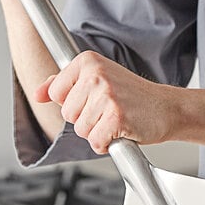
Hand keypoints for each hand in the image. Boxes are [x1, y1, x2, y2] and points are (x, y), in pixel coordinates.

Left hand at [35, 52, 179, 153]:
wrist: (167, 108)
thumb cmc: (133, 97)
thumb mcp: (97, 81)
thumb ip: (64, 85)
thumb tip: (38, 94)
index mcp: (87, 61)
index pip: (56, 93)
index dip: (74, 103)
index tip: (95, 99)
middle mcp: (95, 75)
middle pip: (67, 114)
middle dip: (86, 119)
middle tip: (109, 110)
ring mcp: (106, 95)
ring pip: (80, 130)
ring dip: (98, 132)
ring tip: (116, 119)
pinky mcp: (116, 117)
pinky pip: (95, 142)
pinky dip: (106, 143)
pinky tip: (121, 131)